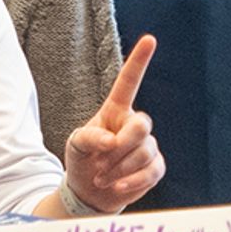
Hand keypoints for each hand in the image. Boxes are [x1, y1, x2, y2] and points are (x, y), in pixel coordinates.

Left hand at [60, 35, 162, 217]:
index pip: (129, 82)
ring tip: (102, 177)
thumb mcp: (75, 145)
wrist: (91, 191)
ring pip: (144, 153)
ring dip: (119, 169)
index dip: (139, 61)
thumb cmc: (83, 160)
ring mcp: (147, 145)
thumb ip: (89, 138)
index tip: (150, 39)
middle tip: (103, 161)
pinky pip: (152, 171)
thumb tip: (111, 142)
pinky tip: (117, 186)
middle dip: (122, 146)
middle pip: (142, 125)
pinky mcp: (155, 166)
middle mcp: (133, 124)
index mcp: (115, 110)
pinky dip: (132, 182)